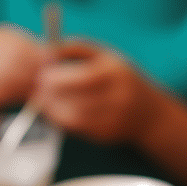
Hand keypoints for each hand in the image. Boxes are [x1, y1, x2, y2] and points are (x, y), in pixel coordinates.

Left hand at [36, 40, 156, 143]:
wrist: (149, 115)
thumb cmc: (120, 80)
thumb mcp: (105, 57)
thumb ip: (76, 49)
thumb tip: (46, 52)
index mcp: (116, 74)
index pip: (81, 77)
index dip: (57, 77)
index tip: (42, 75)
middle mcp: (117, 98)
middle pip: (76, 99)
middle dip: (51, 95)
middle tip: (37, 89)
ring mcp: (113, 120)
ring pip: (74, 118)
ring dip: (53, 110)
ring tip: (43, 101)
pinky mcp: (107, 136)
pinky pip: (78, 130)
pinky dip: (62, 121)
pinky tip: (57, 113)